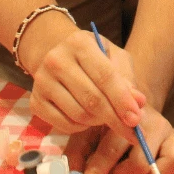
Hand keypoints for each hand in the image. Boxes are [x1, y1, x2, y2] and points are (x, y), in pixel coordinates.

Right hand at [26, 28, 145, 136]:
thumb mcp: (114, 57)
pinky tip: (88, 118)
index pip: (105, 76)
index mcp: (79, 43)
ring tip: (107, 116)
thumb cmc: (93, 57)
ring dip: (98, 122)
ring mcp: (42, 82)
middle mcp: (56, 60)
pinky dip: (81, 128)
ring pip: (79, 114)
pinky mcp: (35, 102)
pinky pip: (64, 125)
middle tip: (131, 130)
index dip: (122, 100)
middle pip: (92, 99)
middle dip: (114, 118)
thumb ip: (126, 78)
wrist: (58, 55)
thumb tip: (138, 103)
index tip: (136, 119)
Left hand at [66, 103, 173, 173]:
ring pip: (173, 159)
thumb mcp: (86, 134)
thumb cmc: (104, 126)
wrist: (129, 105)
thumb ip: (77, 155)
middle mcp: (150, 121)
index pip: (112, 145)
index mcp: (123, 114)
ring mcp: (170, 131)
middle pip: (142, 159)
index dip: (98, 169)